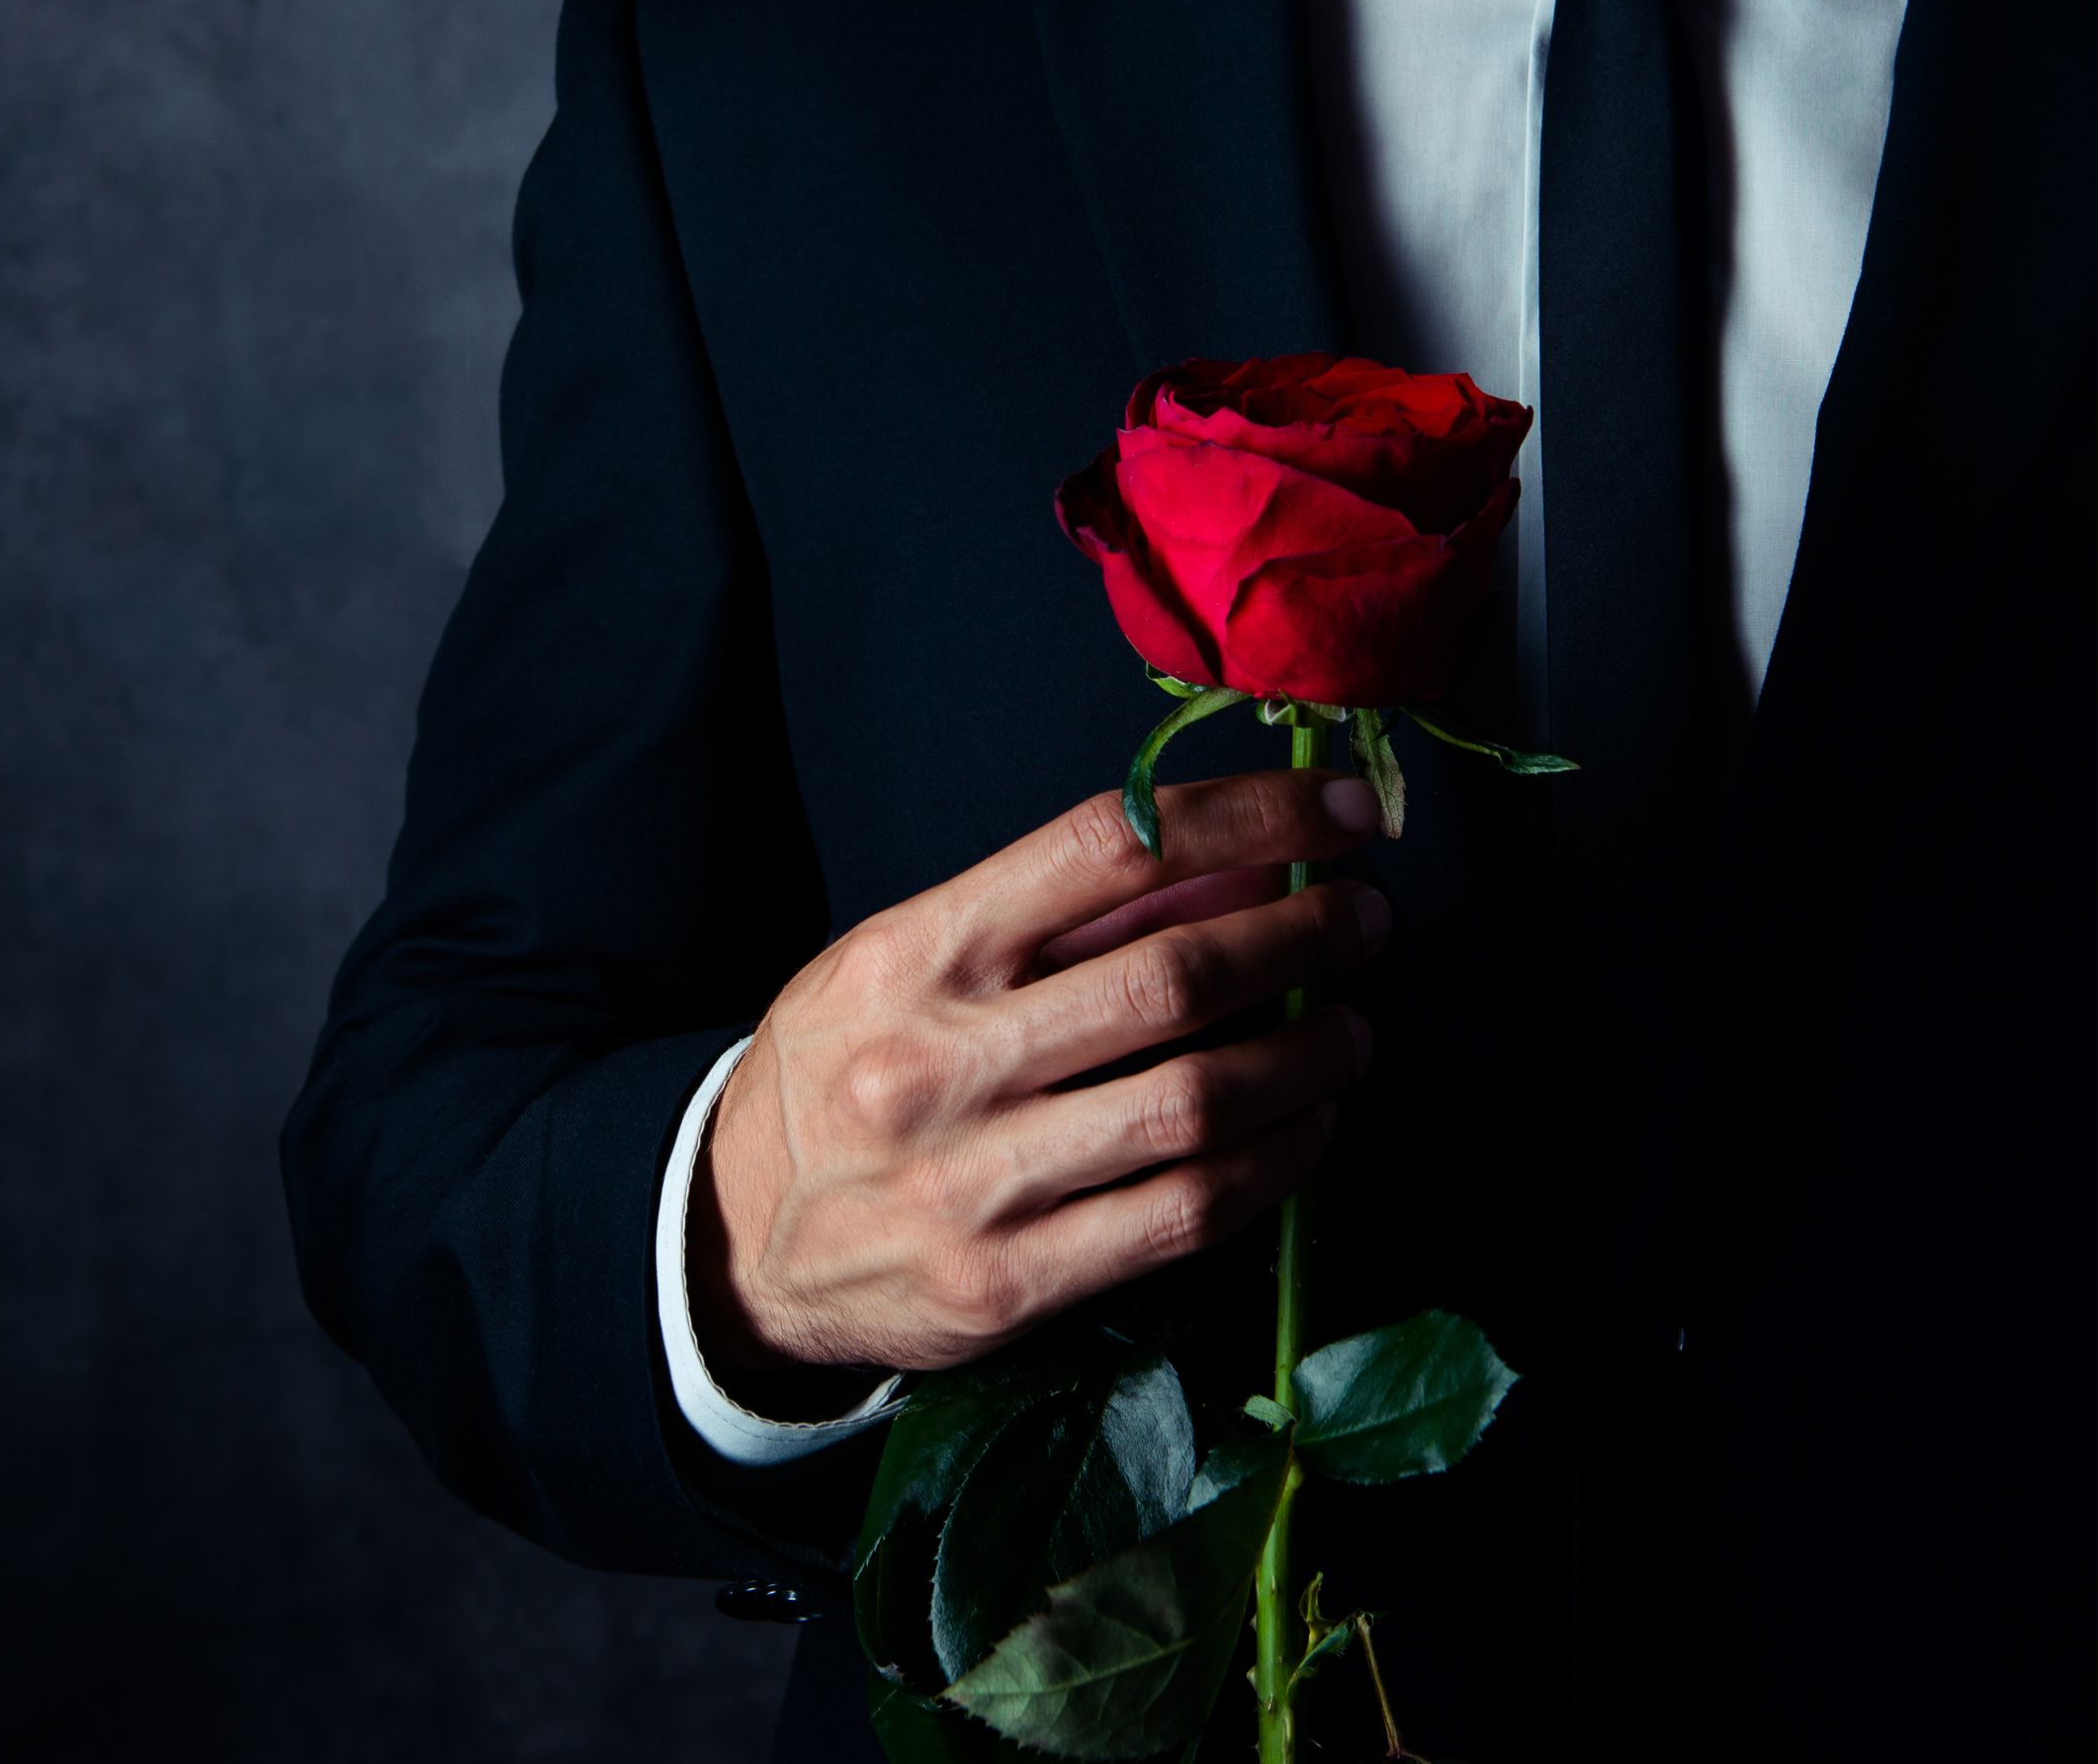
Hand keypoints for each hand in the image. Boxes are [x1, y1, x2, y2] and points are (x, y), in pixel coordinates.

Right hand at [695, 769, 1390, 1393]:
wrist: (731, 1243)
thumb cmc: (845, 1072)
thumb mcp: (913, 959)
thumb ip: (1065, 918)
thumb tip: (1244, 866)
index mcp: (916, 952)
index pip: (1110, 847)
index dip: (1247, 817)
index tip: (1336, 811)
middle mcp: (938, 1061)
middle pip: (1171, 979)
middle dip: (1302, 938)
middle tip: (1366, 920)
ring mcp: (970, 1182)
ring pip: (1192, 1105)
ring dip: (1304, 1058)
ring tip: (1350, 1029)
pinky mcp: (1004, 1286)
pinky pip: (1178, 1217)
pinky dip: (1270, 1167)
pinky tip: (1304, 1129)